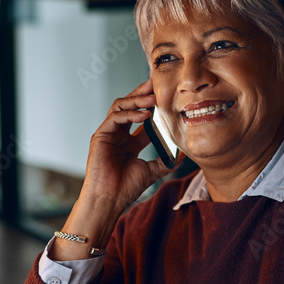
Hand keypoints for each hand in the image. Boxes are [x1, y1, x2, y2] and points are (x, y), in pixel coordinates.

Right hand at [82, 79, 181, 210]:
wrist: (109, 199)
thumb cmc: (125, 188)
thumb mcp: (151, 171)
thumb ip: (165, 161)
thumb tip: (183, 155)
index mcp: (129, 142)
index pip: (142, 117)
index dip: (153, 106)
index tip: (166, 96)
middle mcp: (118, 134)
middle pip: (130, 106)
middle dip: (143, 94)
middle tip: (157, 84)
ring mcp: (108, 133)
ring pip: (120, 106)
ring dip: (137, 100)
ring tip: (152, 98)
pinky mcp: (100, 135)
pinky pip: (115, 118)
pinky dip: (129, 114)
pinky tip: (144, 115)